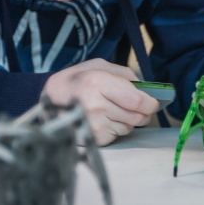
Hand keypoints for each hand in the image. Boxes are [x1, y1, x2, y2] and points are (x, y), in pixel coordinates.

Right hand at [43, 59, 159, 145]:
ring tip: (112, 109)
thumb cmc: (76, 80)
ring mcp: (93, 125)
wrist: (49, 100)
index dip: (150, 103)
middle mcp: (95, 105)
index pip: (136, 100)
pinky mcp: (92, 138)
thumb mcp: (98, 65)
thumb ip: (124, 74)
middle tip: (136, 106)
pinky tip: (103, 118)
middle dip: (142, 112)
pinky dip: (117, 127)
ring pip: (129, 127)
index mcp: (97, 82)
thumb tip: (146, 88)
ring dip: (128, 119)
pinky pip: (118, 135)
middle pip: (136, 116)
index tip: (153, 102)